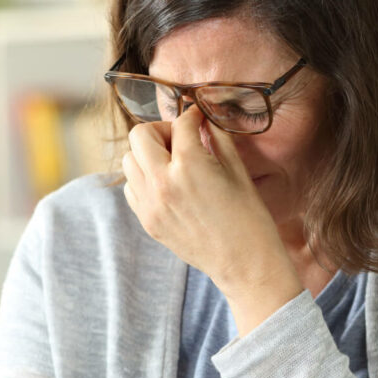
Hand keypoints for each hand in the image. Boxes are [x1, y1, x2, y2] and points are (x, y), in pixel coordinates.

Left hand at [121, 106, 301, 333]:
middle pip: (140, 135)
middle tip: (180, 140)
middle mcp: (162, 183)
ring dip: (147, 154)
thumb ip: (216, 137)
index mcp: (190, 166)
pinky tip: (167, 185)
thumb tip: (203, 119)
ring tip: (173, 163)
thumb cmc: (249, 216)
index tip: (198, 118)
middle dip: (161, 129)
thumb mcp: (237, 169)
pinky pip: (131, 187)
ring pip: (128, 161)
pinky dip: (144, 179)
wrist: (244, 262)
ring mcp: (150, 205)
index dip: (192, 115)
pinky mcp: (147, 221)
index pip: (180, 124)